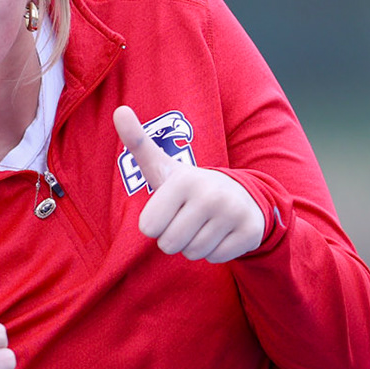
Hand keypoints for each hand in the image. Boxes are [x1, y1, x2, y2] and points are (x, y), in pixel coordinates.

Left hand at [114, 106, 264, 263]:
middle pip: (169, 245)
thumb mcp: (161, 165)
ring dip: (194, 244)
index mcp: (184, 180)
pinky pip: (216, 258)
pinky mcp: (250, 232)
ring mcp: (233, 213)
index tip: (169, 207)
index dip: (155, 223)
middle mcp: (211, 195)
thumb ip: (137, 141)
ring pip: (193, 253)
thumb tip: (119, 110)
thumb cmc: (188, 186)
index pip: (148, 228)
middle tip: (186, 218)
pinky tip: (221, 232)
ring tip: (204, 224)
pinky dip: (216, 251)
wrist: (241, 194)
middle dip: (173, 238)